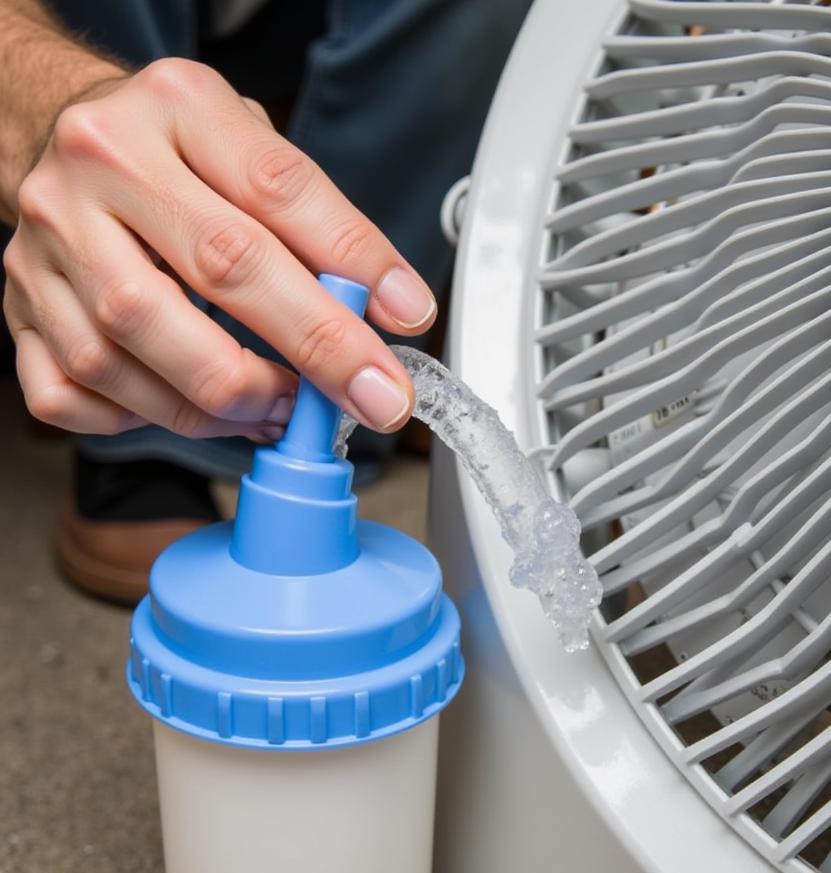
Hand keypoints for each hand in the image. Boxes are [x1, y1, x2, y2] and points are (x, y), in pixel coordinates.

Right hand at [3, 58, 434, 439]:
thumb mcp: (256, 154)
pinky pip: (70, 394)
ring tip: (281, 410)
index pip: (281, 190)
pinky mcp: (18, 307)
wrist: (64, 140)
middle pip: (218, 271)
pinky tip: (190, 409)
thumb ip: (325, 227)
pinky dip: (142, 420)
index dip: (355, 265)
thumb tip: (395, 310)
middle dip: (312, 351)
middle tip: (364, 397)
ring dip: (228, 403)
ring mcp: (46, 242)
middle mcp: (101, 168)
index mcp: (176, 110)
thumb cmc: (177, 155)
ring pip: (134, 349)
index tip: (407, 321)